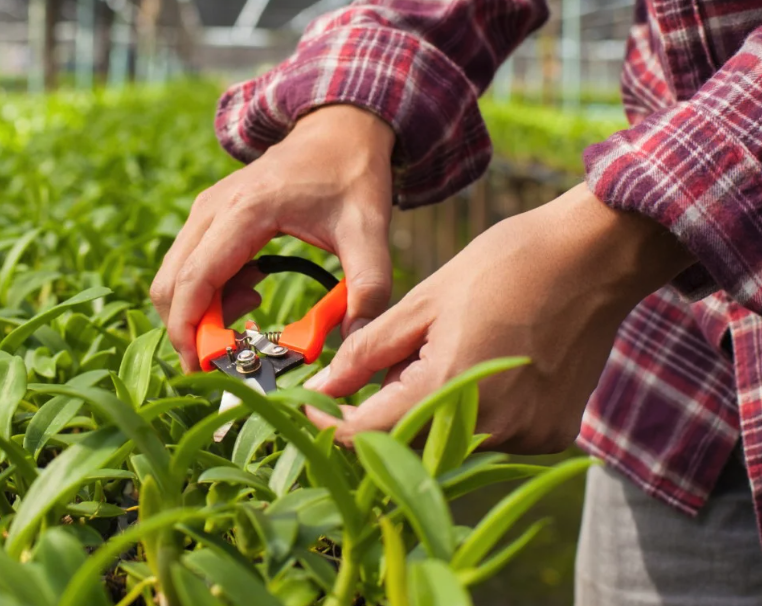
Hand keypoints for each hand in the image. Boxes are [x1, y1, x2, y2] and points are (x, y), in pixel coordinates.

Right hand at [151, 105, 395, 370]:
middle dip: (191, 329)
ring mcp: (206, 210)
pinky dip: (208, 293)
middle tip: (236, 352)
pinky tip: (252, 289)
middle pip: (171, 284)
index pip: (195, 280)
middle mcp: (213, 208)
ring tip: (255, 309)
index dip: (191, 331)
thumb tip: (356, 343)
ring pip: (175, 277)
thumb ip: (370, 287)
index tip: (206, 368)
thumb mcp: (370, 231)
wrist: (339, 130)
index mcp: (246, 210)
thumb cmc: (352, 176)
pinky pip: (189, 265)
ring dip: (202, 311)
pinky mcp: (210, 215)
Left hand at [304, 184, 694, 452]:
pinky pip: (489, 438)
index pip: (365, 434)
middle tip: (392, 359)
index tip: (313, 406)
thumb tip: (322, 388)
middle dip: (382, 410)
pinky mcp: (550, 435)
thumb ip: (367, 352)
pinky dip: (470, 412)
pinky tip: (482, 366)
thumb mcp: (424, 301)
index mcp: (449, 386)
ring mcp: (526, 435)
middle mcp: (491, 426)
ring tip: (447, 351)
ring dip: (427, 411)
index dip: (330, 423)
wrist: (593, 257)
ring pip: (446, 442)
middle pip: (406, 442)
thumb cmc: (507, 265)